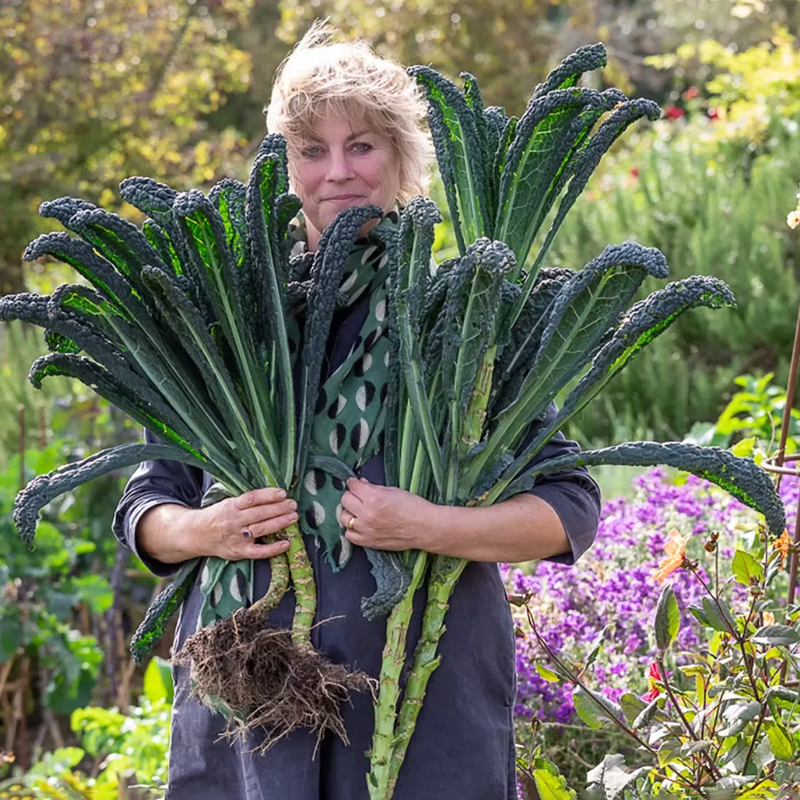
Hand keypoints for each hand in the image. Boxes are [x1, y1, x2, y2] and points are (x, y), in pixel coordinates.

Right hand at [137, 488, 298, 563]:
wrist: (196, 535)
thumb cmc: (218, 516)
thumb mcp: (228, 503)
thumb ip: (246, 501)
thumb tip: (272, 493)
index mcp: (231, 506)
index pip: (252, 498)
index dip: (268, 495)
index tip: (283, 493)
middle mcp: (234, 521)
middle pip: (259, 514)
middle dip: (279, 508)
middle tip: (293, 504)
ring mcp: (236, 537)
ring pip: (261, 529)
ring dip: (279, 523)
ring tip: (293, 517)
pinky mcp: (239, 552)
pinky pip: (258, 552)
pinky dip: (273, 549)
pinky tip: (286, 543)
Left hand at [338, 477, 436, 550]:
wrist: (425, 527)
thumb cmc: (413, 506)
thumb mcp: (393, 491)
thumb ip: (374, 488)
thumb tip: (361, 484)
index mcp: (373, 498)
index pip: (352, 486)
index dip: (354, 483)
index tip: (355, 484)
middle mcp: (367, 514)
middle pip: (345, 500)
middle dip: (351, 495)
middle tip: (359, 496)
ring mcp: (366, 529)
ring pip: (344, 518)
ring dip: (349, 512)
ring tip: (358, 511)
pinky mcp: (369, 542)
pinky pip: (349, 535)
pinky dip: (351, 529)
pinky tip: (359, 525)